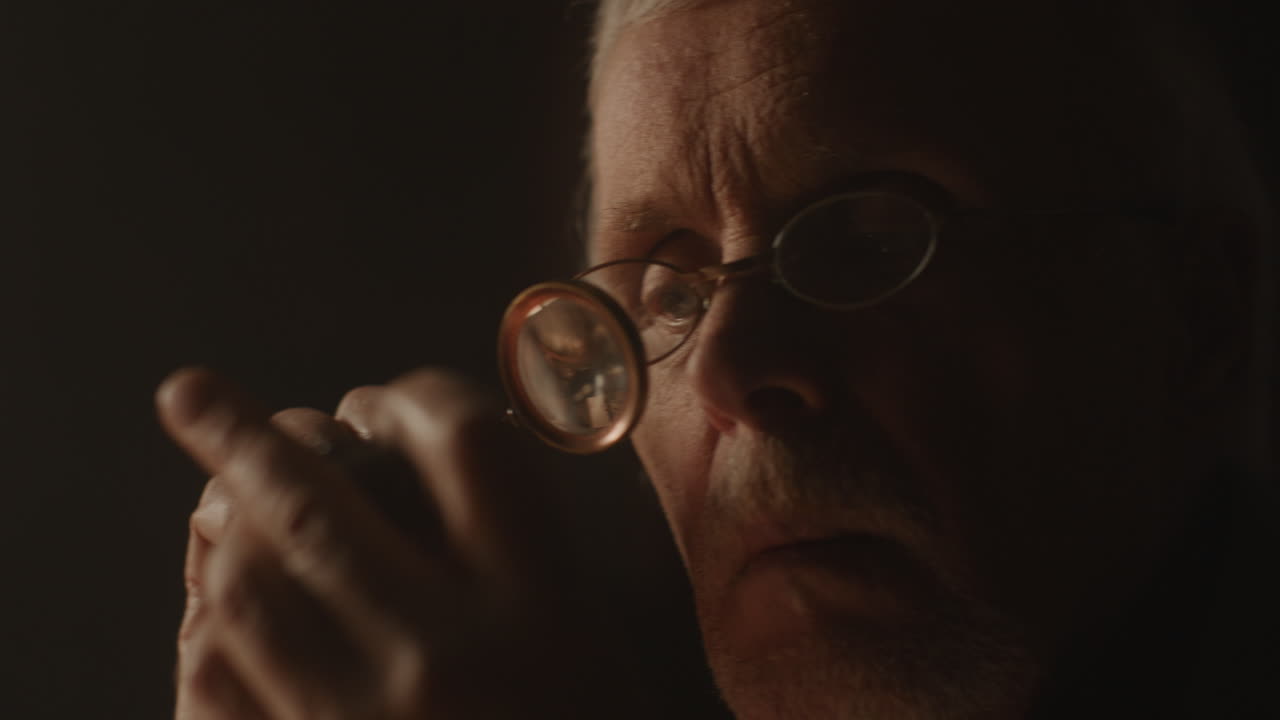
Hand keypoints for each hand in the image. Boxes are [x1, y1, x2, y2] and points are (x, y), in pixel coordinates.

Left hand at [162, 367, 607, 718]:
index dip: (412, 399)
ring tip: (220, 504)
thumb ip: (510, 544)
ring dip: (221, 530)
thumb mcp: (583, 632)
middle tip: (190, 395)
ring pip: (246, 581)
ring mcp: (366, 715)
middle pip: (319, 499)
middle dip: (245, 434)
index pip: (465, 443)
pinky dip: (211, 624)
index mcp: (542, 602)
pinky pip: (220, 675)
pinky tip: (221, 604)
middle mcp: (448, 649)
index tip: (385, 404)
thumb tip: (401, 464)